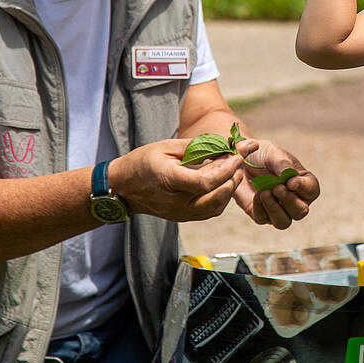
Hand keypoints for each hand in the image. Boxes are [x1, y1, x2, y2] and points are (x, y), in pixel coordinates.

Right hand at [110, 139, 243, 221]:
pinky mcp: (183, 217)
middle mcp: (175, 202)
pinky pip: (209, 211)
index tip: (237, 155)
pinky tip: (224, 181)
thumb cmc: (143, 161)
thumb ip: (197, 147)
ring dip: (230, 188)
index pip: (205, 182)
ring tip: (234, 169)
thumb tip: (224, 144)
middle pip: (215, 196)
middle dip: (233, 177)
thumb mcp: (167, 146)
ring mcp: (180, 213)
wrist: (123, 187)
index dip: (225, 170)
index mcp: (168, 180)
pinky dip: (221, 197)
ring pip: (216, 207)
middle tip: (240, 158)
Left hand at [232, 139, 319, 229]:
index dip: (303, 188)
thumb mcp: (273, 154)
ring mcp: (278, 210)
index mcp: (304, 183)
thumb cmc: (263, 154)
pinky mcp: (260, 215)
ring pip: (283, 222)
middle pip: (301, 211)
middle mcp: (295, 200)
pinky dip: (260, 207)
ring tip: (264, 193)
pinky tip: (256, 194)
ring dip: (275, 209)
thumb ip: (282, 164)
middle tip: (277, 188)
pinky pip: (263, 218)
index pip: (311, 190)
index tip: (291, 182)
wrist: (240, 159)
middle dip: (289, 201)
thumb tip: (289, 175)